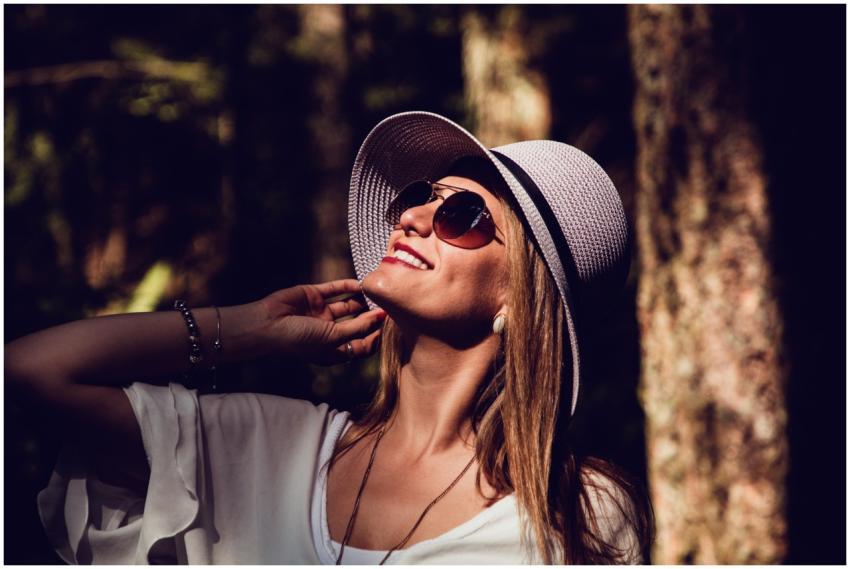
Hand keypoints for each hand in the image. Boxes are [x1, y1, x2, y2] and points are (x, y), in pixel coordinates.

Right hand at [258, 278, 386, 365]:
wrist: (266, 324)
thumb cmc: (299, 339)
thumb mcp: (333, 337)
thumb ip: (358, 327)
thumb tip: (381, 317)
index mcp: (333, 349)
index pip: (362, 346)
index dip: (376, 337)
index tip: (390, 327)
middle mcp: (329, 332)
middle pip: (358, 325)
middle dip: (373, 317)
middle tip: (389, 307)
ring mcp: (321, 313)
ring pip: (349, 305)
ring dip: (362, 300)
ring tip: (376, 294)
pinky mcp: (313, 296)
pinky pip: (335, 289)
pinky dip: (348, 286)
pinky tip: (360, 284)